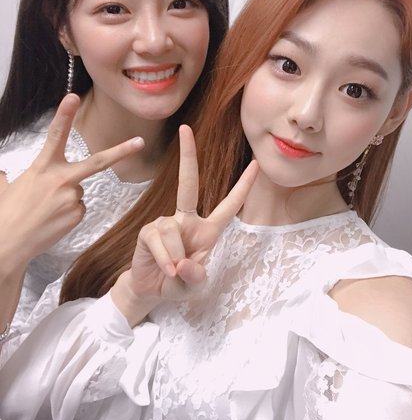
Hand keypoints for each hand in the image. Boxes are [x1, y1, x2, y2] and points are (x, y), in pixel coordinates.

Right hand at [0, 93, 143, 272]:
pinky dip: (68, 212)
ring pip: (79, 190)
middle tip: (140, 141)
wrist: (8, 243)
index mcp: (42, 167)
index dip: (64, 115)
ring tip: (45, 210)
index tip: (73, 97)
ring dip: (66, 197)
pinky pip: (78, 207)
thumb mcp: (11, 185)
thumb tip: (14, 175)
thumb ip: (22, 176)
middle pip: (97, 162)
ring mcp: (72, 197)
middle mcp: (60, 179)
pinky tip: (52, 219)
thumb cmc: (7, 212)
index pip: (55, 135)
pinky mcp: (77, 214)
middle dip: (121, 151)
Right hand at [113, 125, 257, 324]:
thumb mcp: (194, 287)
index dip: (243, 185)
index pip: (229, 205)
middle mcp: (187, 220)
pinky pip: (159, 240)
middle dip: (187, 156)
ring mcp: (166, 223)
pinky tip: (165, 269)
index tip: (256, 163)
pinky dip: (164, 260)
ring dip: (175, 258)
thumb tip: (185, 264)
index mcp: (207, 230)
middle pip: (188, 183)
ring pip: (173, 230)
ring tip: (174, 272)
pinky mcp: (148, 231)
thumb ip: (195, 278)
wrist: (150, 290)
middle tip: (185, 129)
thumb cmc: (178, 283)